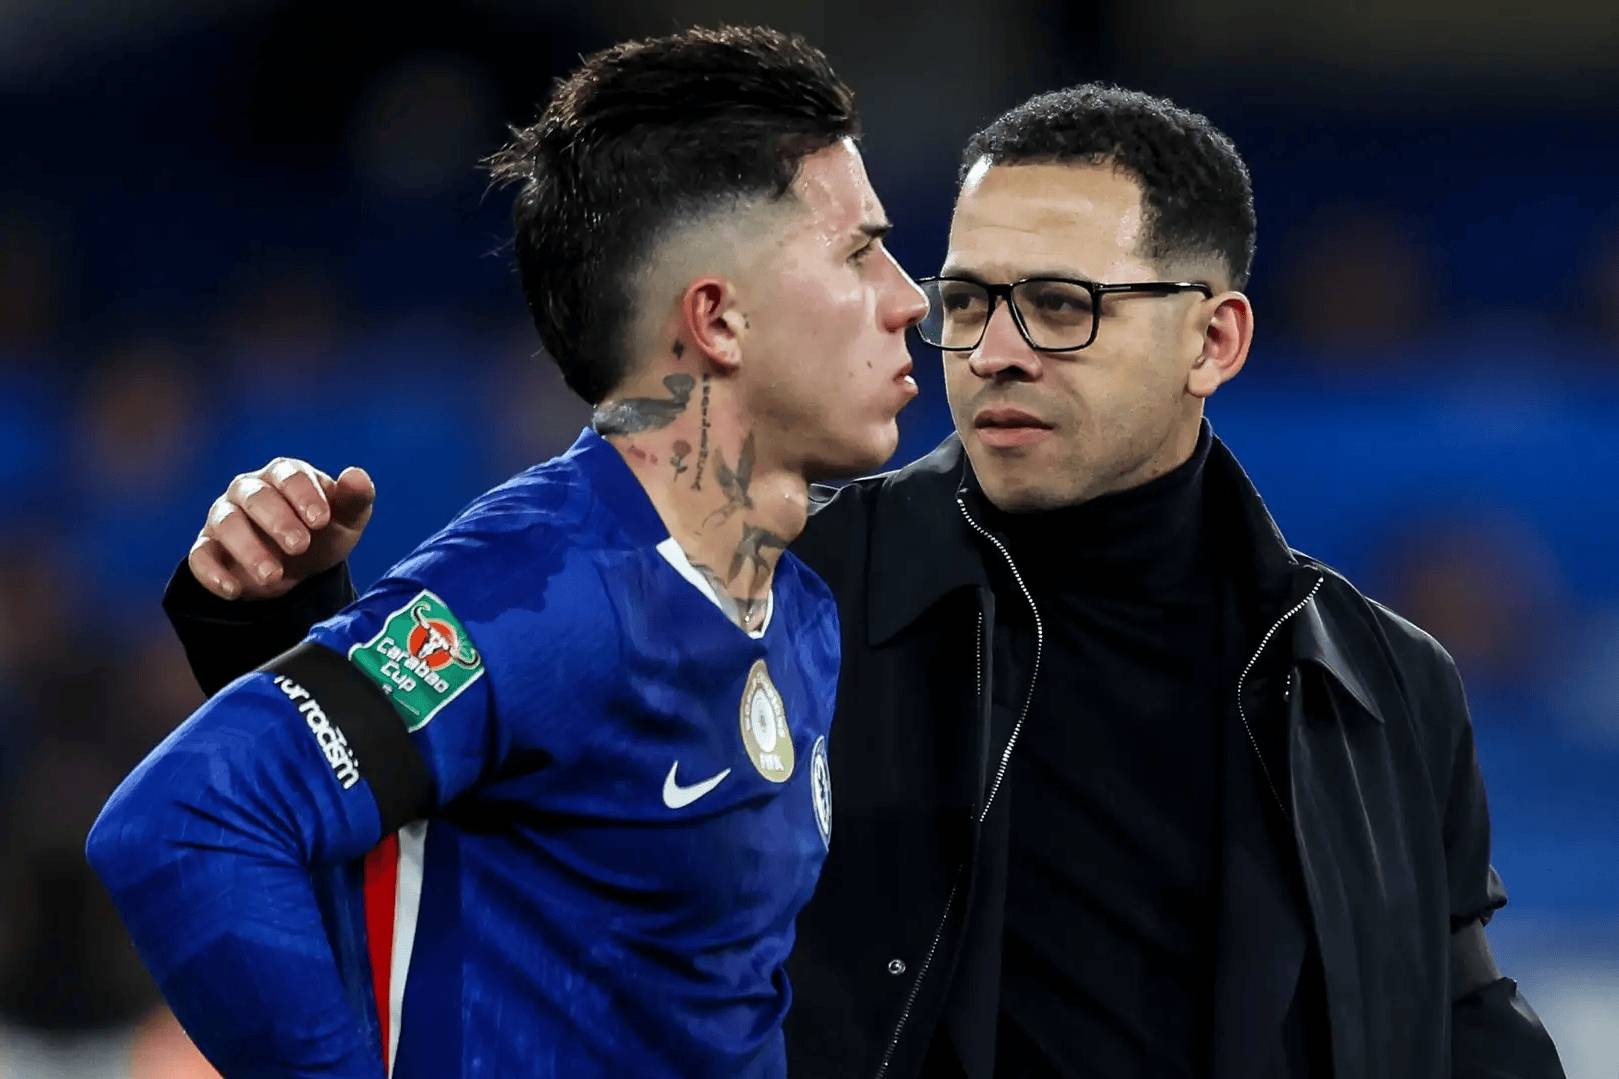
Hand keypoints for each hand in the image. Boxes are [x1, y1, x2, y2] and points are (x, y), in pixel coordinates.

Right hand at [187, 458, 375, 600]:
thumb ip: (354, 497)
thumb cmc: (323, 532)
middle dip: (277, 520)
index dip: (304, 496)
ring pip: (227, 524)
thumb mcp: (346, 518)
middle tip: (300, 546)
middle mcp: (248, 489)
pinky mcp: (207, 548)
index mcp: (284, 474)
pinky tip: (234, 590)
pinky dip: (213, 573)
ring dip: (249, 549)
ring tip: (273, 575)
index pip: (290, 475)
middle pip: (255, 496)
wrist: (300, 566)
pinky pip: (199, 556)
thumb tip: (357, 475)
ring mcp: (224, 517)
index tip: (321, 521)